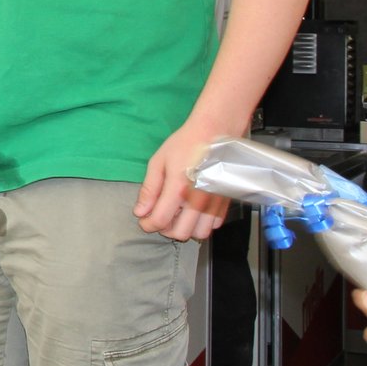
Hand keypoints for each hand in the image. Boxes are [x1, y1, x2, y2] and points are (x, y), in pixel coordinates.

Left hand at [133, 120, 228, 240]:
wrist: (215, 131)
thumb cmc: (186, 143)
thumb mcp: (159, 161)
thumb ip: (149, 189)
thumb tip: (140, 211)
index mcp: (178, 188)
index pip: (160, 221)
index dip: (148, 224)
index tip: (144, 220)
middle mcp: (199, 200)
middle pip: (181, 234)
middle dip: (166, 229)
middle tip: (160, 216)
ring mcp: (215, 202)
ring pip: (200, 233)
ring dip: (186, 228)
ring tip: (178, 214)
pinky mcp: (226, 201)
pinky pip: (214, 224)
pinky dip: (202, 222)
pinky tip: (194, 209)